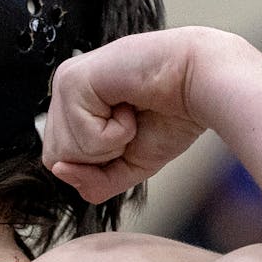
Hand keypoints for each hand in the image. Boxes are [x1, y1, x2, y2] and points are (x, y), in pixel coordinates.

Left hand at [42, 27, 216, 203]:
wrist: (205, 83)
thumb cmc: (173, 115)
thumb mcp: (129, 165)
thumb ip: (93, 181)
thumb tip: (60, 170)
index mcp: (74, 104)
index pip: (59, 158)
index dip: (96, 164)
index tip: (129, 134)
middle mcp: (65, 89)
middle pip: (56, 157)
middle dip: (101, 155)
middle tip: (132, 123)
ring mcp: (67, 82)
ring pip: (66, 151)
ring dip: (110, 143)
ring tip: (132, 113)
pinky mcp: (75, 80)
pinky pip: (83, 137)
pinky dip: (116, 133)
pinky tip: (131, 105)